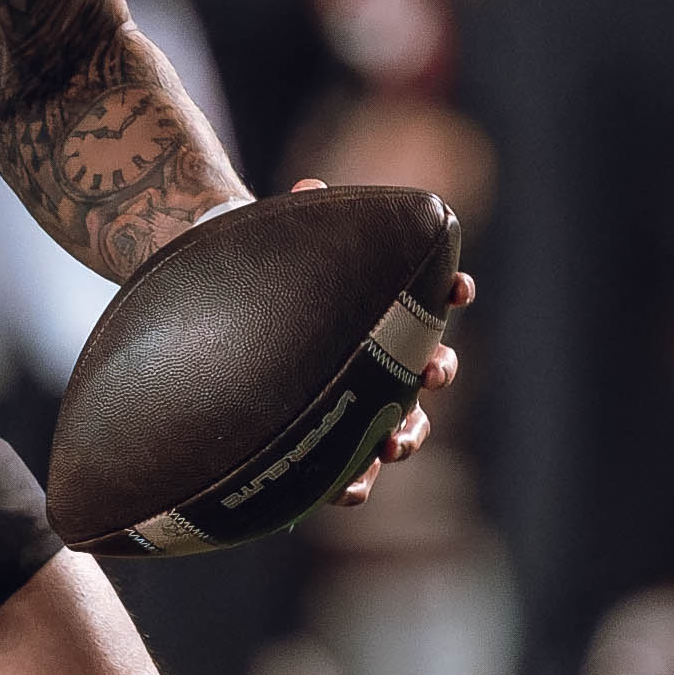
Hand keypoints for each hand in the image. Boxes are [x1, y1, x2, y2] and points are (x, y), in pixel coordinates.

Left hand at [287, 175, 469, 505]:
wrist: (216, 325)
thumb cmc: (261, 280)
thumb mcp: (275, 246)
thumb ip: (296, 217)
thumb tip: (309, 186)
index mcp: (379, 311)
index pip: (429, 300)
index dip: (450, 292)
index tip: (458, 288)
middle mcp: (380, 361)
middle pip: (428, 370)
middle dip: (437, 371)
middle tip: (432, 371)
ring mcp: (357, 406)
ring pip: (401, 427)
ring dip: (407, 435)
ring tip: (395, 440)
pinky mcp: (325, 446)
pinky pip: (348, 474)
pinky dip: (355, 483)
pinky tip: (349, 488)